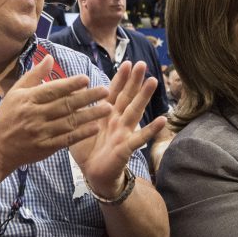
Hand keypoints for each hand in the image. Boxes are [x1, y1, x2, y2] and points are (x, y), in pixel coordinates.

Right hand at [0, 56, 111, 173]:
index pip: (52, 90)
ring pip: (69, 122)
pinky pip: (67, 140)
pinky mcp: (45, 147)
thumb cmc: (7, 116)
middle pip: (65, 105)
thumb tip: (50, 57)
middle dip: (87, 97)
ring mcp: (40, 133)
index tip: (86, 78)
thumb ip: (34, 75)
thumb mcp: (16, 92)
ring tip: (108, 108)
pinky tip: (95, 127)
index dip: (70, 84)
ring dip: (90, 115)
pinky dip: (81, 133)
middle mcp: (34, 115)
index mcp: (27, 99)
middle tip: (105, 91)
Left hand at [70, 61, 166, 197]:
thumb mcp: (78, 124)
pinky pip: (140, 137)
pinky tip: (163, 120)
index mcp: (106, 114)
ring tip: (152, 82)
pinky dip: (151, 129)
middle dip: (134, 81)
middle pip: (127, 97)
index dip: (120, 78)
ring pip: (135, 112)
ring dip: (144, 97)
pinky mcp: (126, 147)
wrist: (93, 174)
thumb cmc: (87, 148)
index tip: (127, 63)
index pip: (114, 92)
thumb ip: (78, 106)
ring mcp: (124, 133)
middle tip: (142, 63)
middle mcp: (117, 120)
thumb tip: (74, 87)